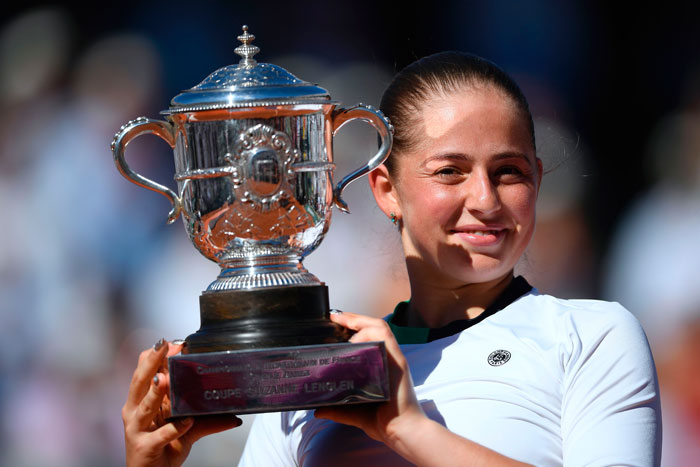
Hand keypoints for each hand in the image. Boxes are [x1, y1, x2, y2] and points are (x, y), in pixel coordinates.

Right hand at [122, 339, 241, 466]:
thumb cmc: (163, 448)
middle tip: (164, 346)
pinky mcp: (144, 447)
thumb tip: (236, 415)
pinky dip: (173, 428)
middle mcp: (134, 412)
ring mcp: (137, 430)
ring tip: (165, 380)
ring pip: (144, 407)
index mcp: (140, 401)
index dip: (153, 355)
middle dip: (151, 362)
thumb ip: (209, 420)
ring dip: (155, 392)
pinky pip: (159, 436)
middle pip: (139, 381)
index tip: (170, 342)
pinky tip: (187, 421)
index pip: (142, 372)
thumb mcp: (186, 429)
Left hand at [314, 312, 426, 444]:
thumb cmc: (385, 422)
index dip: (353, 326)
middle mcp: (389, 358)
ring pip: (380, 327)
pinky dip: (370, 333)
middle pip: (374, 326)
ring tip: (343, 323)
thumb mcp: (356, 412)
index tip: (335, 322)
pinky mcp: (398, 363)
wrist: (403, 433)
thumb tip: (317, 409)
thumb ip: (337, 409)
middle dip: (354, 318)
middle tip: (335, 317)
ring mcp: (394, 359)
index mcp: (381, 365)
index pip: (369, 336)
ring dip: (361, 322)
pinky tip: (355, 339)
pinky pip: (385, 338)